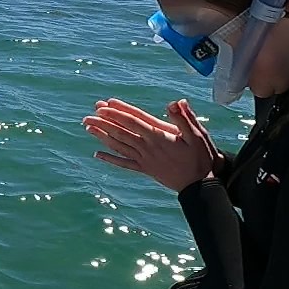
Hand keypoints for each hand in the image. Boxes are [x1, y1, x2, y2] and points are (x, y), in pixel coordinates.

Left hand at [83, 98, 219, 191]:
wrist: (200, 186)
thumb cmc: (200, 158)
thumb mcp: (197, 135)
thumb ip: (184, 118)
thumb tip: (175, 102)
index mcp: (158, 136)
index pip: (133, 121)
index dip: (117, 113)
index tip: (102, 106)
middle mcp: (147, 148)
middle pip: (121, 133)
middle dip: (103, 123)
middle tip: (87, 116)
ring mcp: (145, 160)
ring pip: (119, 146)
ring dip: (102, 137)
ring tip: (88, 128)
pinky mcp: (145, 170)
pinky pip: (124, 163)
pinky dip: (110, 159)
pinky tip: (98, 155)